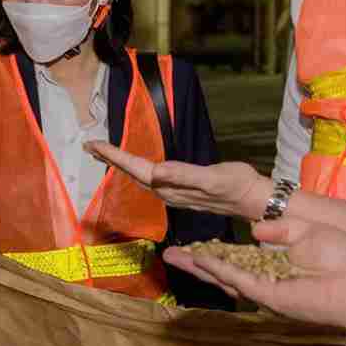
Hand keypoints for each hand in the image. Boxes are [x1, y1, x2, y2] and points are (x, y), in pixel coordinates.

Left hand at [88, 142, 269, 218]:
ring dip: (122, 166)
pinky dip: (139, 170)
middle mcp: (168, 192)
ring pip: (140, 178)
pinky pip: (152, 179)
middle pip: (132, 174)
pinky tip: (139, 168)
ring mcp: (174, 193)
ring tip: (106, 154)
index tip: (94, 144)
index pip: (136, 168)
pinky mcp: (182, 191)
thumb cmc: (237, 186)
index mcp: (171, 185)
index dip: (114, 156)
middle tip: (91, 145)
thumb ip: (184, 176)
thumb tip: (156, 172)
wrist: (254, 201)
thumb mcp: (213, 179)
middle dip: (110, 160)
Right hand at [167, 215, 345, 330]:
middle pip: (223, 271)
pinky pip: (241, 281)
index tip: (193, 245)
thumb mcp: (306, 233)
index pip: (237, 259)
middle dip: (195, 263)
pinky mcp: (272, 296)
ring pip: (226, 278)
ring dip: (200, 267)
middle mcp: (266, 280)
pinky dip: (221, 271)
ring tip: (175, 257)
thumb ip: (279, 230)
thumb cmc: (344, 259)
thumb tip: (254, 230)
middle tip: (169, 254)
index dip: (214, 252)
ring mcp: (267, 290)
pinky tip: (203, 260)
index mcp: (274, 266)